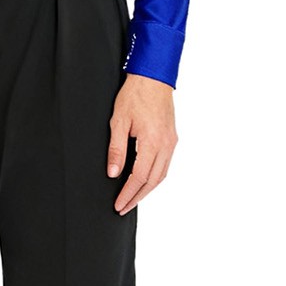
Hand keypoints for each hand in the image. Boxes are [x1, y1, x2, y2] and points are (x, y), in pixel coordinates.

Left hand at [108, 72, 177, 213]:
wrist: (153, 77)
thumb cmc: (134, 95)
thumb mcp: (118, 121)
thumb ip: (116, 149)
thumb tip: (112, 173)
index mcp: (152, 142)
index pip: (139, 177)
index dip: (128, 193)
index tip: (118, 204)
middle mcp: (166, 145)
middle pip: (152, 181)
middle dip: (137, 197)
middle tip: (123, 208)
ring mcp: (171, 142)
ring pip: (161, 175)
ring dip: (147, 190)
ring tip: (133, 199)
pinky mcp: (172, 138)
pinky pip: (165, 165)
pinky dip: (155, 177)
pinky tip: (145, 180)